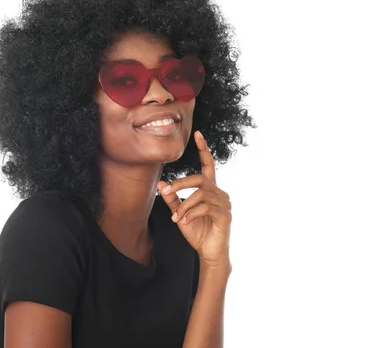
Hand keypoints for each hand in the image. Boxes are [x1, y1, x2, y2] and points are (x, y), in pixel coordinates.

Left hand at [157, 131, 231, 268]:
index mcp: (210, 189)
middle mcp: (220, 193)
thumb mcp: (180, 212)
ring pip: (201, 194)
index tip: (197, 134)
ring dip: (184, 205)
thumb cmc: (196, 231)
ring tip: (176, 217)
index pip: (208, 165)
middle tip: (166, 192)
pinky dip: (191, 213)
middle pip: (200, 179)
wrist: (208, 252)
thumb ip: (172, 198)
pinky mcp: (225, 215)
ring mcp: (224, 203)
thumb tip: (160, 184)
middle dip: (180, 184)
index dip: (203, 149)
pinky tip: (183, 221)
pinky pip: (206, 207)